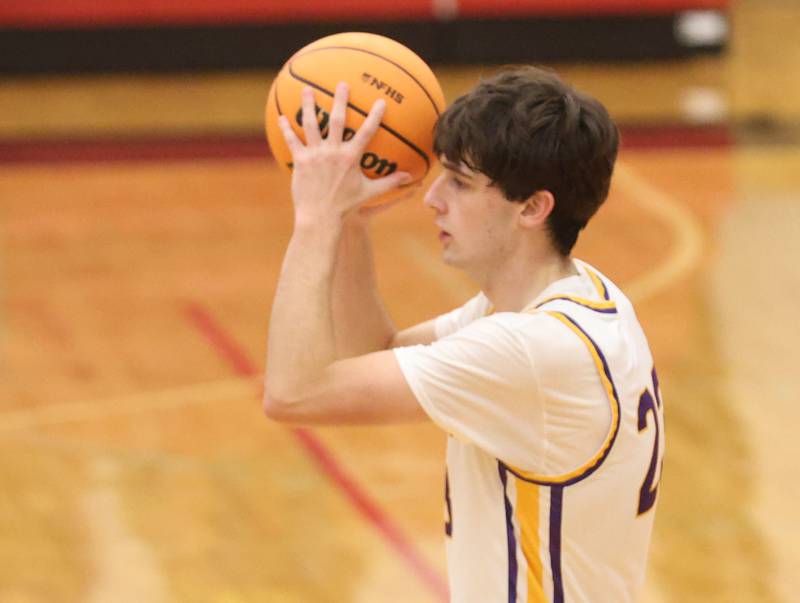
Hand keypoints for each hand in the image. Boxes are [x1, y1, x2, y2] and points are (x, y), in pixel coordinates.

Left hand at [278, 83, 412, 222]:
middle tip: (342, 84)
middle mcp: (333, 152)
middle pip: (338, 120)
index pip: (366, 132)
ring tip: (306, 90)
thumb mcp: (369, 193)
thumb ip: (389, 183)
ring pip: (311, 125)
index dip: (375, 116)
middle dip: (340, 100)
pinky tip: (281, 117)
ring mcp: (315, 155)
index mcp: (351, 158)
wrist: (320, 218)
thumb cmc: (345, 207)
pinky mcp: (300, 161)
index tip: (380, 102)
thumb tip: (409, 179)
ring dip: (309, 105)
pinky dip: (286, 129)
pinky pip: (292, 141)